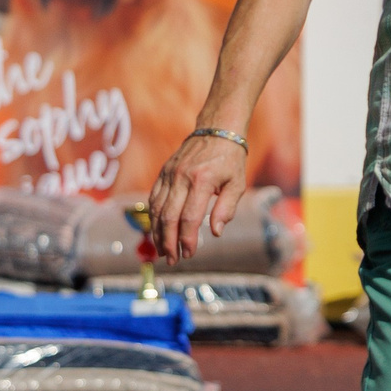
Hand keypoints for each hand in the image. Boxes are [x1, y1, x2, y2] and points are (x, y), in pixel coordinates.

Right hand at [147, 131, 248, 261]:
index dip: (187, 239)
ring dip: (158, 233)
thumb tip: (215, 232)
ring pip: (157, 209)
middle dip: (169, 242)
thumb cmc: (230, 160)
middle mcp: (181, 177)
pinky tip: (157, 231)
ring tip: (163, 250)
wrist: (216, 130)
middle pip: (168, 216)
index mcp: (201, 181)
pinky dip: (153, 217)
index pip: (189, 217)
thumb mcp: (237, 184)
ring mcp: (169, 174)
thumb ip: (226, 209)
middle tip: (172, 259)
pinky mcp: (163, 172)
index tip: (189, 254)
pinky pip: (153, 198)